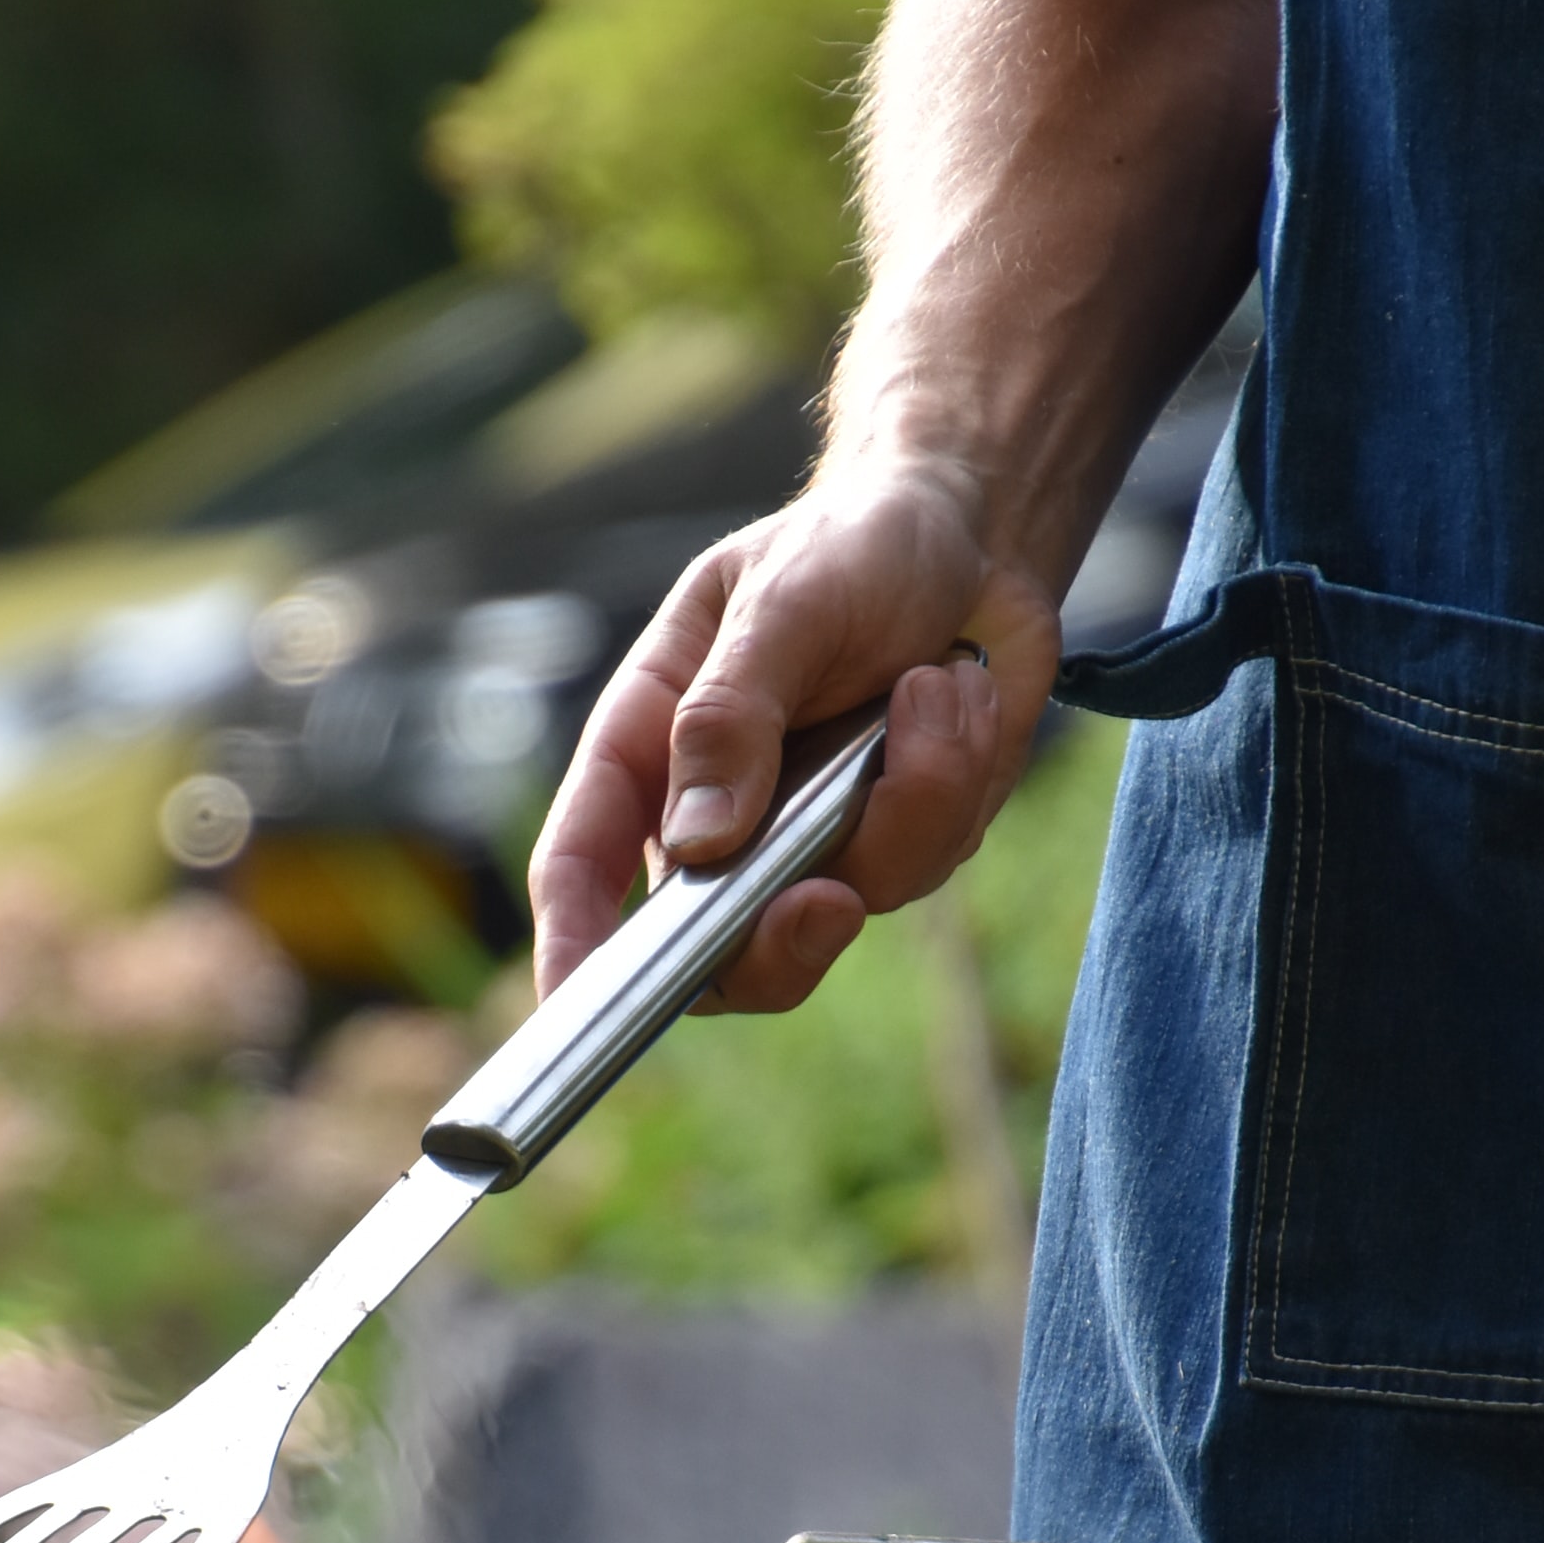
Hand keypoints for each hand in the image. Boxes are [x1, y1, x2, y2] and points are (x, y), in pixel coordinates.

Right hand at [529, 463, 1058, 1012]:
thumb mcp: (779, 602)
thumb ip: (732, 715)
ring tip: (934, 684)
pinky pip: (927, 862)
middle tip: (826, 900)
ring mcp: (809, 839)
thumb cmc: (848, 547)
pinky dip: (958, 778)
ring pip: (843, 903)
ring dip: (909, 799)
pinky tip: (960, 693)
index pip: (583, 864)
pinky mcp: (897, 839)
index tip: (575, 1007)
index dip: (570, 947)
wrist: (972, 535)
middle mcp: (718, 813)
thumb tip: (699, 842)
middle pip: (712, 950)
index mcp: (650, 746)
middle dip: (776, 944)